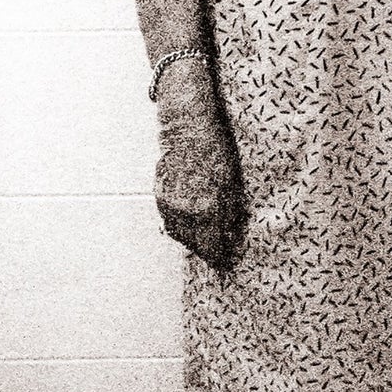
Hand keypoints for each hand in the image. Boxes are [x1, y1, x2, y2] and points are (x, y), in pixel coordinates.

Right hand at [154, 64, 244, 270]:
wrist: (188, 129)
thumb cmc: (216, 151)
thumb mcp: (232, 183)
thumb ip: (229, 213)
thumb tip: (231, 236)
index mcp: (206, 209)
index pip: (212, 246)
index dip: (220, 256)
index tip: (226, 262)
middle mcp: (184, 211)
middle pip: (193, 243)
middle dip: (205, 249)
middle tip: (217, 251)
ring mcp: (168, 203)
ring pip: (178, 233)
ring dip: (191, 239)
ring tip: (204, 238)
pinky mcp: (159, 194)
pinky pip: (168, 219)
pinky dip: (179, 225)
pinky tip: (190, 221)